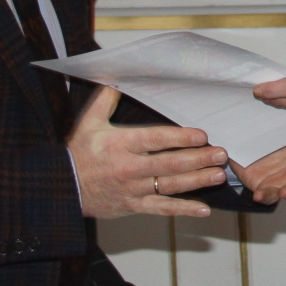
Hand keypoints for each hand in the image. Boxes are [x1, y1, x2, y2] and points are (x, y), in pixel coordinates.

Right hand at [67, 84, 228, 218]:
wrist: (64, 188)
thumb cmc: (79, 154)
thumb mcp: (90, 122)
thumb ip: (107, 98)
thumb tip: (117, 75)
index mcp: (120, 144)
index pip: (155, 139)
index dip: (180, 138)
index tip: (202, 135)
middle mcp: (129, 168)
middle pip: (169, 164)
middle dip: (198, 159)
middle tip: (221, 154)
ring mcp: (133, 190)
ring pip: (170, 186)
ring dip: (197, 181)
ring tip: (219, 175)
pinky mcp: (134, 206)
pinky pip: (162, 209)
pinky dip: (184, 210)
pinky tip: (203, 209)